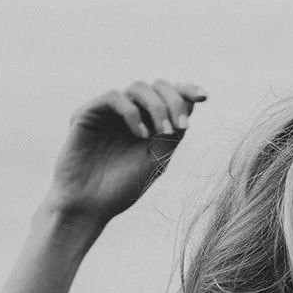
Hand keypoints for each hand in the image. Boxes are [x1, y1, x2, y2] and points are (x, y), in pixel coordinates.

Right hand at [45, 79, 206, 225]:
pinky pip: (114, 97)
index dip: (187, 91)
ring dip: (157, 107)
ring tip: (163, 132)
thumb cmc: (123, 188)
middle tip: (180, 127)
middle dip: (174, 101)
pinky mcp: (87, 113)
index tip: (204, 97)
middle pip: (158, 86)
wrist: (89, 206)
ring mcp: (109, 112)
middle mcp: (130, 114)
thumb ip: (171, 134)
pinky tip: (140, 135)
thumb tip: (188, 106)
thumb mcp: (156, 160)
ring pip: (138, 87)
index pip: (171, 97)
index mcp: (149, 123)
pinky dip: (133, 112)